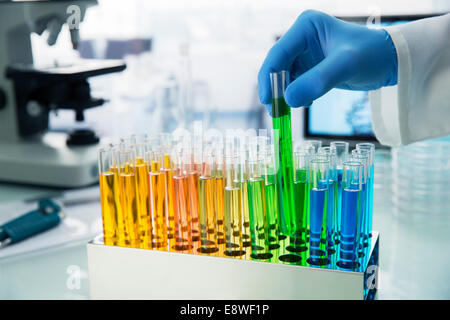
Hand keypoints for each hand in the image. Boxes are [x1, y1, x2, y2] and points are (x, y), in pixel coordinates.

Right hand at [258, 10, 397, 111]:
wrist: (391, 62)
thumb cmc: (373, 55)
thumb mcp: (346, 65)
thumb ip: (318, 81)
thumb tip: (288, 100)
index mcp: (306, 27)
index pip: (278, 53)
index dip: (269, 77)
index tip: (268, 100)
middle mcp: (301, 38)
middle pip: (277, 66)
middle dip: (275, 88)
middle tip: (276, 111)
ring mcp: (304, 53)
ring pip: (283, 78)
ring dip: (284, 94)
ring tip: (292, 109)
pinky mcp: (310, 68)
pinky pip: (294, 84)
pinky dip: (296, 96)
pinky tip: (307, 102)